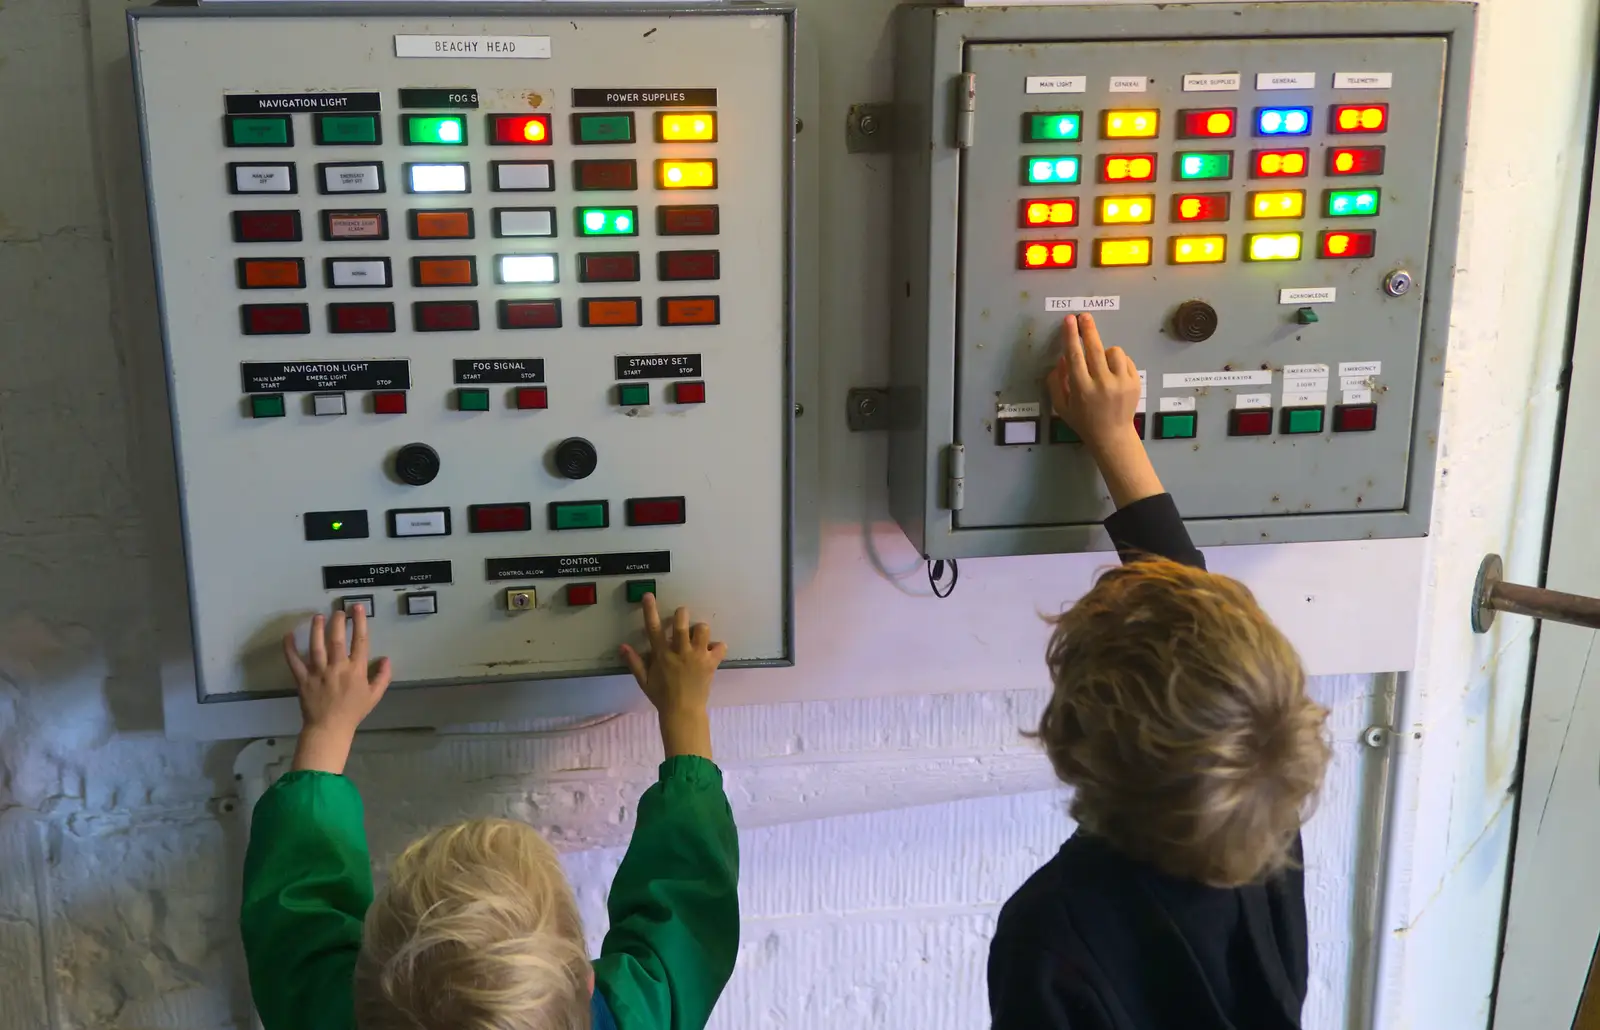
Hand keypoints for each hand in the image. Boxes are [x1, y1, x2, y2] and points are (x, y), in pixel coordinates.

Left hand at [282, 609, 392, 772]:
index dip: (359, 622)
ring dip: (317, 629)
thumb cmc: (353, 712)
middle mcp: (337, 668)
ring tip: (318, 616)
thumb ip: (382, 677)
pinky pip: (294, 661)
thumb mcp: (374, 696)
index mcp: (355, 671)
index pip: (360, 641)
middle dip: (338, 621)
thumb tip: (386, 658)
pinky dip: (290, 648)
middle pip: (337, 639)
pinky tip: (288, 635)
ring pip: (316, 646)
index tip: (357, 608)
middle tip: (338, 611)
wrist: (329, 728)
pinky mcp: (303, 679)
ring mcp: (318, 672)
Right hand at [619, 594, 724, 759]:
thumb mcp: (644, 681)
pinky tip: (712, 651)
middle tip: (681, 616)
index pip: (653, 628)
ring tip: (698, 637)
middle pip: (681, 624)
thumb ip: (634, 662)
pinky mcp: (711, 663)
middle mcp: (680, 652)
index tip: (648, 595)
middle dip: (682, 614)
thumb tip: (622, 646)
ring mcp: (697, 657)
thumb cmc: (662, 696)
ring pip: (703, 630)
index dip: (650, 610)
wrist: (683, 712)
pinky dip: (718, 647)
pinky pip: (720, 647)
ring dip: (700, 630)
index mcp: (662, 655)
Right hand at [1047, 313, 1141, 443]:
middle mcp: (1102, 384)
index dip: (1070, 336)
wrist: (1112, 436)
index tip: (1069, 320)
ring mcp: (1121, 383)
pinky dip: (1118, 361)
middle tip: (1084, 316)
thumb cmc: (1083, 421)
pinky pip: (1126, 360)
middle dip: (1088, 329)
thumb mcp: (1062, 406)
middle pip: (1095, 348)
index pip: (1075, 356)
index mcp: (1082, 389)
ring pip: (1114, 351)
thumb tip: (1062, 358)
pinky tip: (1113, 371)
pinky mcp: (1135, 382)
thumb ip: (1057, 383)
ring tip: (1101, 361)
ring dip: (1105, 351)